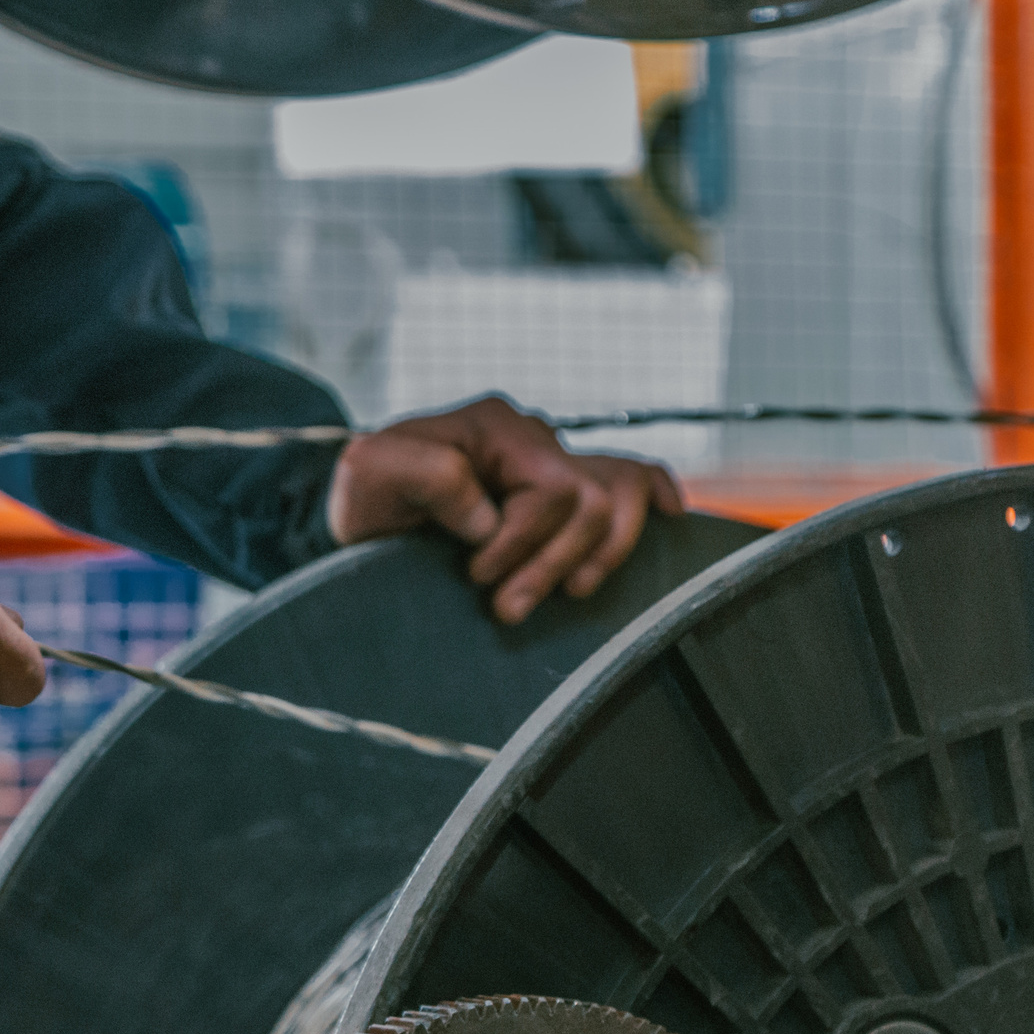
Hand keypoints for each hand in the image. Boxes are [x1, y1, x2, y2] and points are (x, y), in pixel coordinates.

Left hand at [326, 396, 683, 624]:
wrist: (362, 508)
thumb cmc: (363, 491)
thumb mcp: (371, 473)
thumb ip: (426, 475)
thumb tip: (487, 515)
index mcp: (495, 425)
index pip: (551, 490)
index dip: (521, 543)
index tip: (475, 575)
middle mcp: (533, 437)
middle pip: (590, 502)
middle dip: (554, 561)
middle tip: (506, 609)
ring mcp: (552, 460)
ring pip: (618, 499)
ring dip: (597, 557)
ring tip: (564, 595)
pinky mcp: (558, 489)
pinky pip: (630, 476)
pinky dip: (653, 494)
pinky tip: (670, 515)